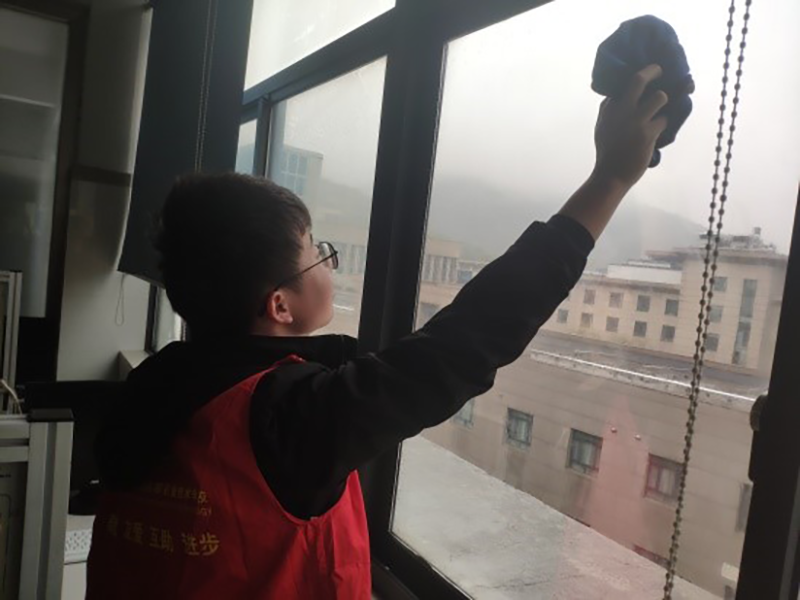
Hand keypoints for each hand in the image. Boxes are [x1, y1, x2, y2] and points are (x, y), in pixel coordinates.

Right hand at [592, 64, 668, 189]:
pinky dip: (662, 125)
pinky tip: (657, 133)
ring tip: (659, 111)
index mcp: (608, 108)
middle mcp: (620, 110)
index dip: (638, 77)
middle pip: (639, 80)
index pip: (623, 84)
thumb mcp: (601, 128)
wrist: (610, 176)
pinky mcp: (647, 134)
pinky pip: (664, 120)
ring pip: (659, 97)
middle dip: (653, 71)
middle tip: (660, 70)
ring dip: (663, 102)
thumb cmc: (607, 153)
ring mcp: (634, 121)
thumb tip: (615, 97)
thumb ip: (608, 111)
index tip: (646, 73)